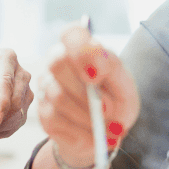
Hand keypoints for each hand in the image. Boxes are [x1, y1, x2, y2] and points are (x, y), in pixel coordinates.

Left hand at [0, 49, 32, 138]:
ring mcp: (26, 90)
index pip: (6, 81)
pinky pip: (18, 123)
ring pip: (19, 114)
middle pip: (16, 101)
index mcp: (6, 58)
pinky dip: (3, 130)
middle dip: (0, 118)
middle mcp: (21, 73)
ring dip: (1, 126)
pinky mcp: (25, 105)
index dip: (2, 102)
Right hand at [37, 23, 138, 167]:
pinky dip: (80, 131)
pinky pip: (55, 119)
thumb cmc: (117, 101)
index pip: (71, 34)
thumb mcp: (125, 85)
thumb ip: (112, 69)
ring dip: (87, 116)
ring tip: (106, 128)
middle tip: (107, 109)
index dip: (80, 50)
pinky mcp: (43, 112)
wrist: (107, 133)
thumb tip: (93, 70)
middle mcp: (59, 62)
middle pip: (57, 62)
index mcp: (82, 49)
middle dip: (85, 91)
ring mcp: (47, 87)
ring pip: (58, 96)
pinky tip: (93, 135)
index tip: (97, 75)